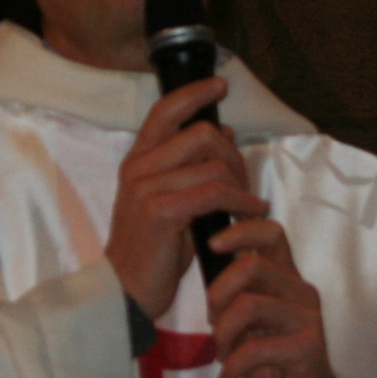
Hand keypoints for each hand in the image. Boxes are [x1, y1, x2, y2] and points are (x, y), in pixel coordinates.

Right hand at [106, 77, 266, 319]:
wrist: (126, 291)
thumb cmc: (153, 251)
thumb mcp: (170, 201)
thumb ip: (190, 168)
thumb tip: (221, 132)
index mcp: (137, 161)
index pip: (164, 111)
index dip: (193, 93)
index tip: (220, 86)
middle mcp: (138, 168)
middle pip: (201, 134)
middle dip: (234, 154)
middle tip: (245, 182)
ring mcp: (146, 188)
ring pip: (212, 164)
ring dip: (241, 183)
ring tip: (249, 204)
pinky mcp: (160, 211)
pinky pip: (213, 191)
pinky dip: (239, 200)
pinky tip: (250, 212)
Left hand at [204, 218, 337, 377]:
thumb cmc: (270, 360)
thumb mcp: (247, 321)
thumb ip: (234, 292)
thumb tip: (203, 262)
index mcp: (285, 278)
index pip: (270, 233)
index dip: (239, 230)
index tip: (211, 245)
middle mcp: (301, 291)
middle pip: (252, 265)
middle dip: (217, 293)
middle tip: (211, 322)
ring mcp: (308, 318)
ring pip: (250, 304)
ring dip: (223, 333)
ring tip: (221, 354)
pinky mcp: (309, 348)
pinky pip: (257, 348)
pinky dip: (232, 366)